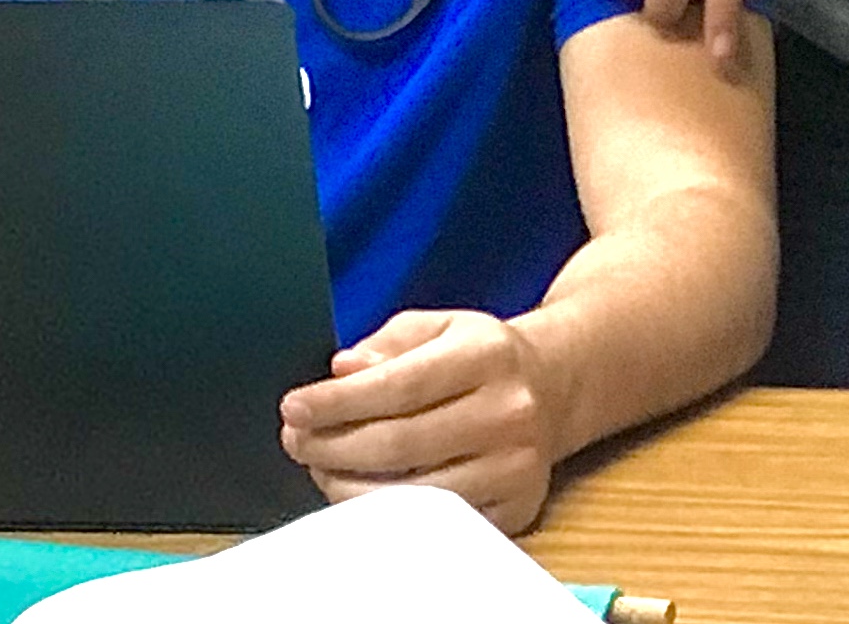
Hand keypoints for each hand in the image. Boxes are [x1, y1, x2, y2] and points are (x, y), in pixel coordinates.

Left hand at [279, 308, 562, 533]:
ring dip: (349, 486)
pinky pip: (436, 524)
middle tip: (296, 440)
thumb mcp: (438, 325)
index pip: (398, 385)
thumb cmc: (482, 355)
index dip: (338, 401)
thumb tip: (341, 371)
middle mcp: (507, 411)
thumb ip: (386, 343)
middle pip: (399, 444)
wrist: (554, 387)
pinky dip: (388, 514)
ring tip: (320, 465)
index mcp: (487, 354)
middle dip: (333, 445)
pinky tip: (360, 492)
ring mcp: (513, 466)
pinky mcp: (515, 508)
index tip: (294, 407)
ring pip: (413, 494)